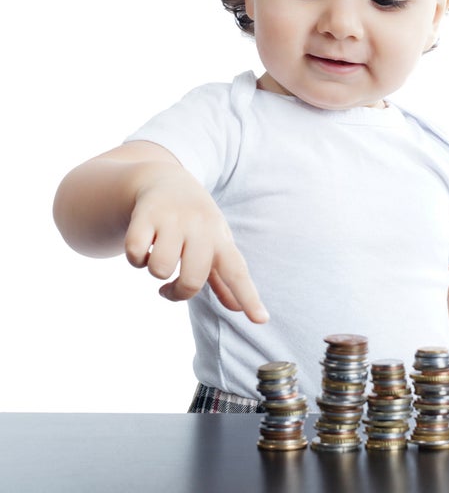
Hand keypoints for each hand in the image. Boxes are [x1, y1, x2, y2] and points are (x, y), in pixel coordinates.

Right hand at [124, 163, 267, 321]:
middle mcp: (200, 228)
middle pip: (193, 280)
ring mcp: (173, 219)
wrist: (165, 179)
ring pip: (160, 270)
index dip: (248, 297)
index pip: (237, 272)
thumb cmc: (195, 222)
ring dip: (155, 271)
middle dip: (178, 293)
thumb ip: (223, 278)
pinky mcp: (145, 215)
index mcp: (221, 239)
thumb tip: (238, 309)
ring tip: (157, 256)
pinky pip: (135, 254)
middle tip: (170, 289)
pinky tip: (142, 246)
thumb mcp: (213, 243)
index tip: (261, 320)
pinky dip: (135, 258)